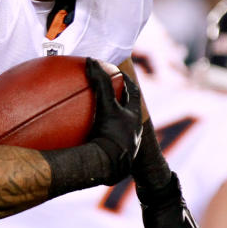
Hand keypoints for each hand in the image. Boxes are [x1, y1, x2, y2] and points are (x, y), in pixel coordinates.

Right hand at [86, 58, 142, 183]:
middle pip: (129, 112)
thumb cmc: (109, 134)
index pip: (134, 93)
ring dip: (112, 124)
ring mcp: (127, 148)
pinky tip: (91, 143)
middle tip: (107, 94)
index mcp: (135, 118)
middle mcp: (134, 132)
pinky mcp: (117, 161)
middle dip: (120, 103)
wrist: (108, 167)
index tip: (118, 75)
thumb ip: (100, 82)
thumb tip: (92, 60)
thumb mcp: (106, 105)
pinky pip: (110, 148)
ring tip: (98, 118)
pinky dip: (103, 142)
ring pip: (121, 131)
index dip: (126, 83)